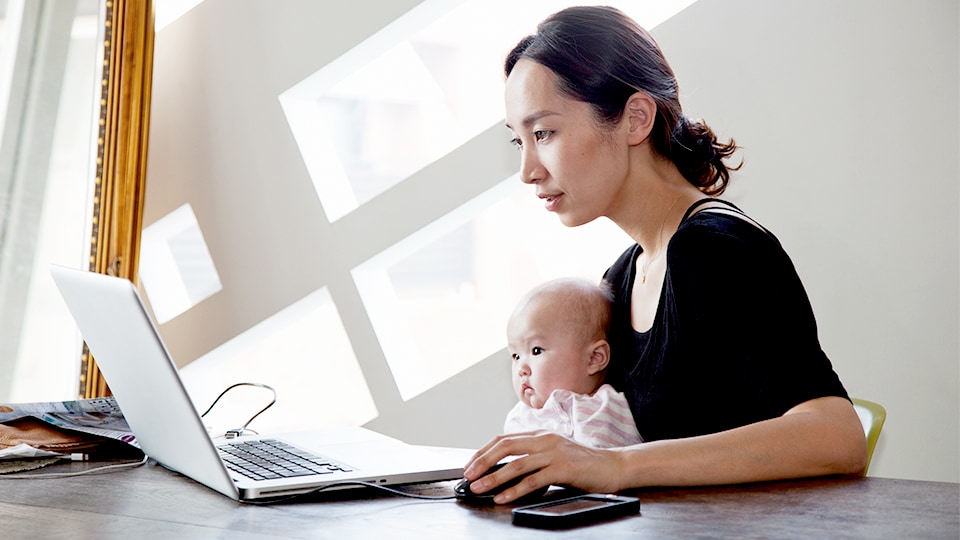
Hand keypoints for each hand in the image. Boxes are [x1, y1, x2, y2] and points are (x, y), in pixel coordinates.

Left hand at [463, 431, 625, 503]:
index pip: (504, 438)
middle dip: (483, 462)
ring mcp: (554, 453)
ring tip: (480, 488)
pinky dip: (515, 490)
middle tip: (468, 475)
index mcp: (540, 434)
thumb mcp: (553, 453)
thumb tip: (502, 469)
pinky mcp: (563, 468)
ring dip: (494, 478)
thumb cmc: (581, 463)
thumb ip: (532, 456)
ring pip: (517, 465)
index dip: (484, 451)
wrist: (612, 466)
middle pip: (505, 446)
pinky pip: (534, 480)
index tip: (470, 465)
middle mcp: (545, 439)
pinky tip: (504, 497)